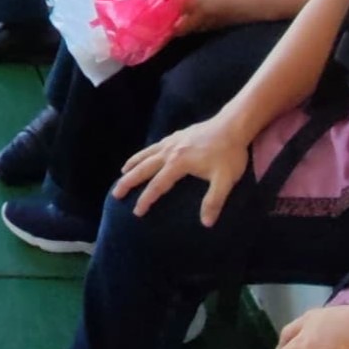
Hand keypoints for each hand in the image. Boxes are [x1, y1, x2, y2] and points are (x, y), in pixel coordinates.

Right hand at [114, 116, 251, 224]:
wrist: (233, 125)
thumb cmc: (230, 153)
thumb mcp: (226, 179)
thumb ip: (214, 201)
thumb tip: (206, 223)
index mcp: (179, 163)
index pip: (157, 185)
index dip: (146, 199)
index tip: (137, 212)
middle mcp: (170, 151)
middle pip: (144, 168)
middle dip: (129, 182)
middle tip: (116, 193)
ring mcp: (172, 142)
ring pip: (146, 154)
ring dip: (132, 164)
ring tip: (122, 174)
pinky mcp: (176, 136)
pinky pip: (153, 146)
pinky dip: (143, 153)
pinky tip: (143, 157)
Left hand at [172, 0, 256, 35]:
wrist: (255, 1)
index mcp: (195, 3)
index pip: (175, 11)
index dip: (166, 11)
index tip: (159, 10)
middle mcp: (200, 16)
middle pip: (182, 28)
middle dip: (174, 26)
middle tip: (169, 20)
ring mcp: (211, 23)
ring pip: (194, 30)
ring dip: (187, 27)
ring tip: (183, 20)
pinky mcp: (222, 25)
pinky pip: (206, 28)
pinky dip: (201, 26)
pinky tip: (202, 19)